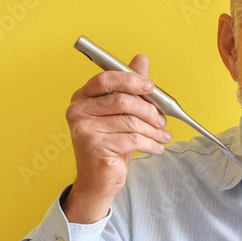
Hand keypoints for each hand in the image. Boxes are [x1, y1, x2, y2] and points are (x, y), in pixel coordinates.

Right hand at [62, 54, 170, 221]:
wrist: (98, 180)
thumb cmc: (110, 145)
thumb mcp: (121, 114)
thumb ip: (129, 87)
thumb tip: (141, 60)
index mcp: (82, 98)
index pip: (106, 79)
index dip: (130, 80)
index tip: (151, 86)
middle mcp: (78, 111)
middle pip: (121, 100)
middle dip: (149, 110)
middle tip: (162, 120)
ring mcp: (84, 129)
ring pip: (130, 121)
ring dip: (153, 130)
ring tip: (163, 137)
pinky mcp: (95, 146)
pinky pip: (132, 139)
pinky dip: (150, 144)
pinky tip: (156, 148)